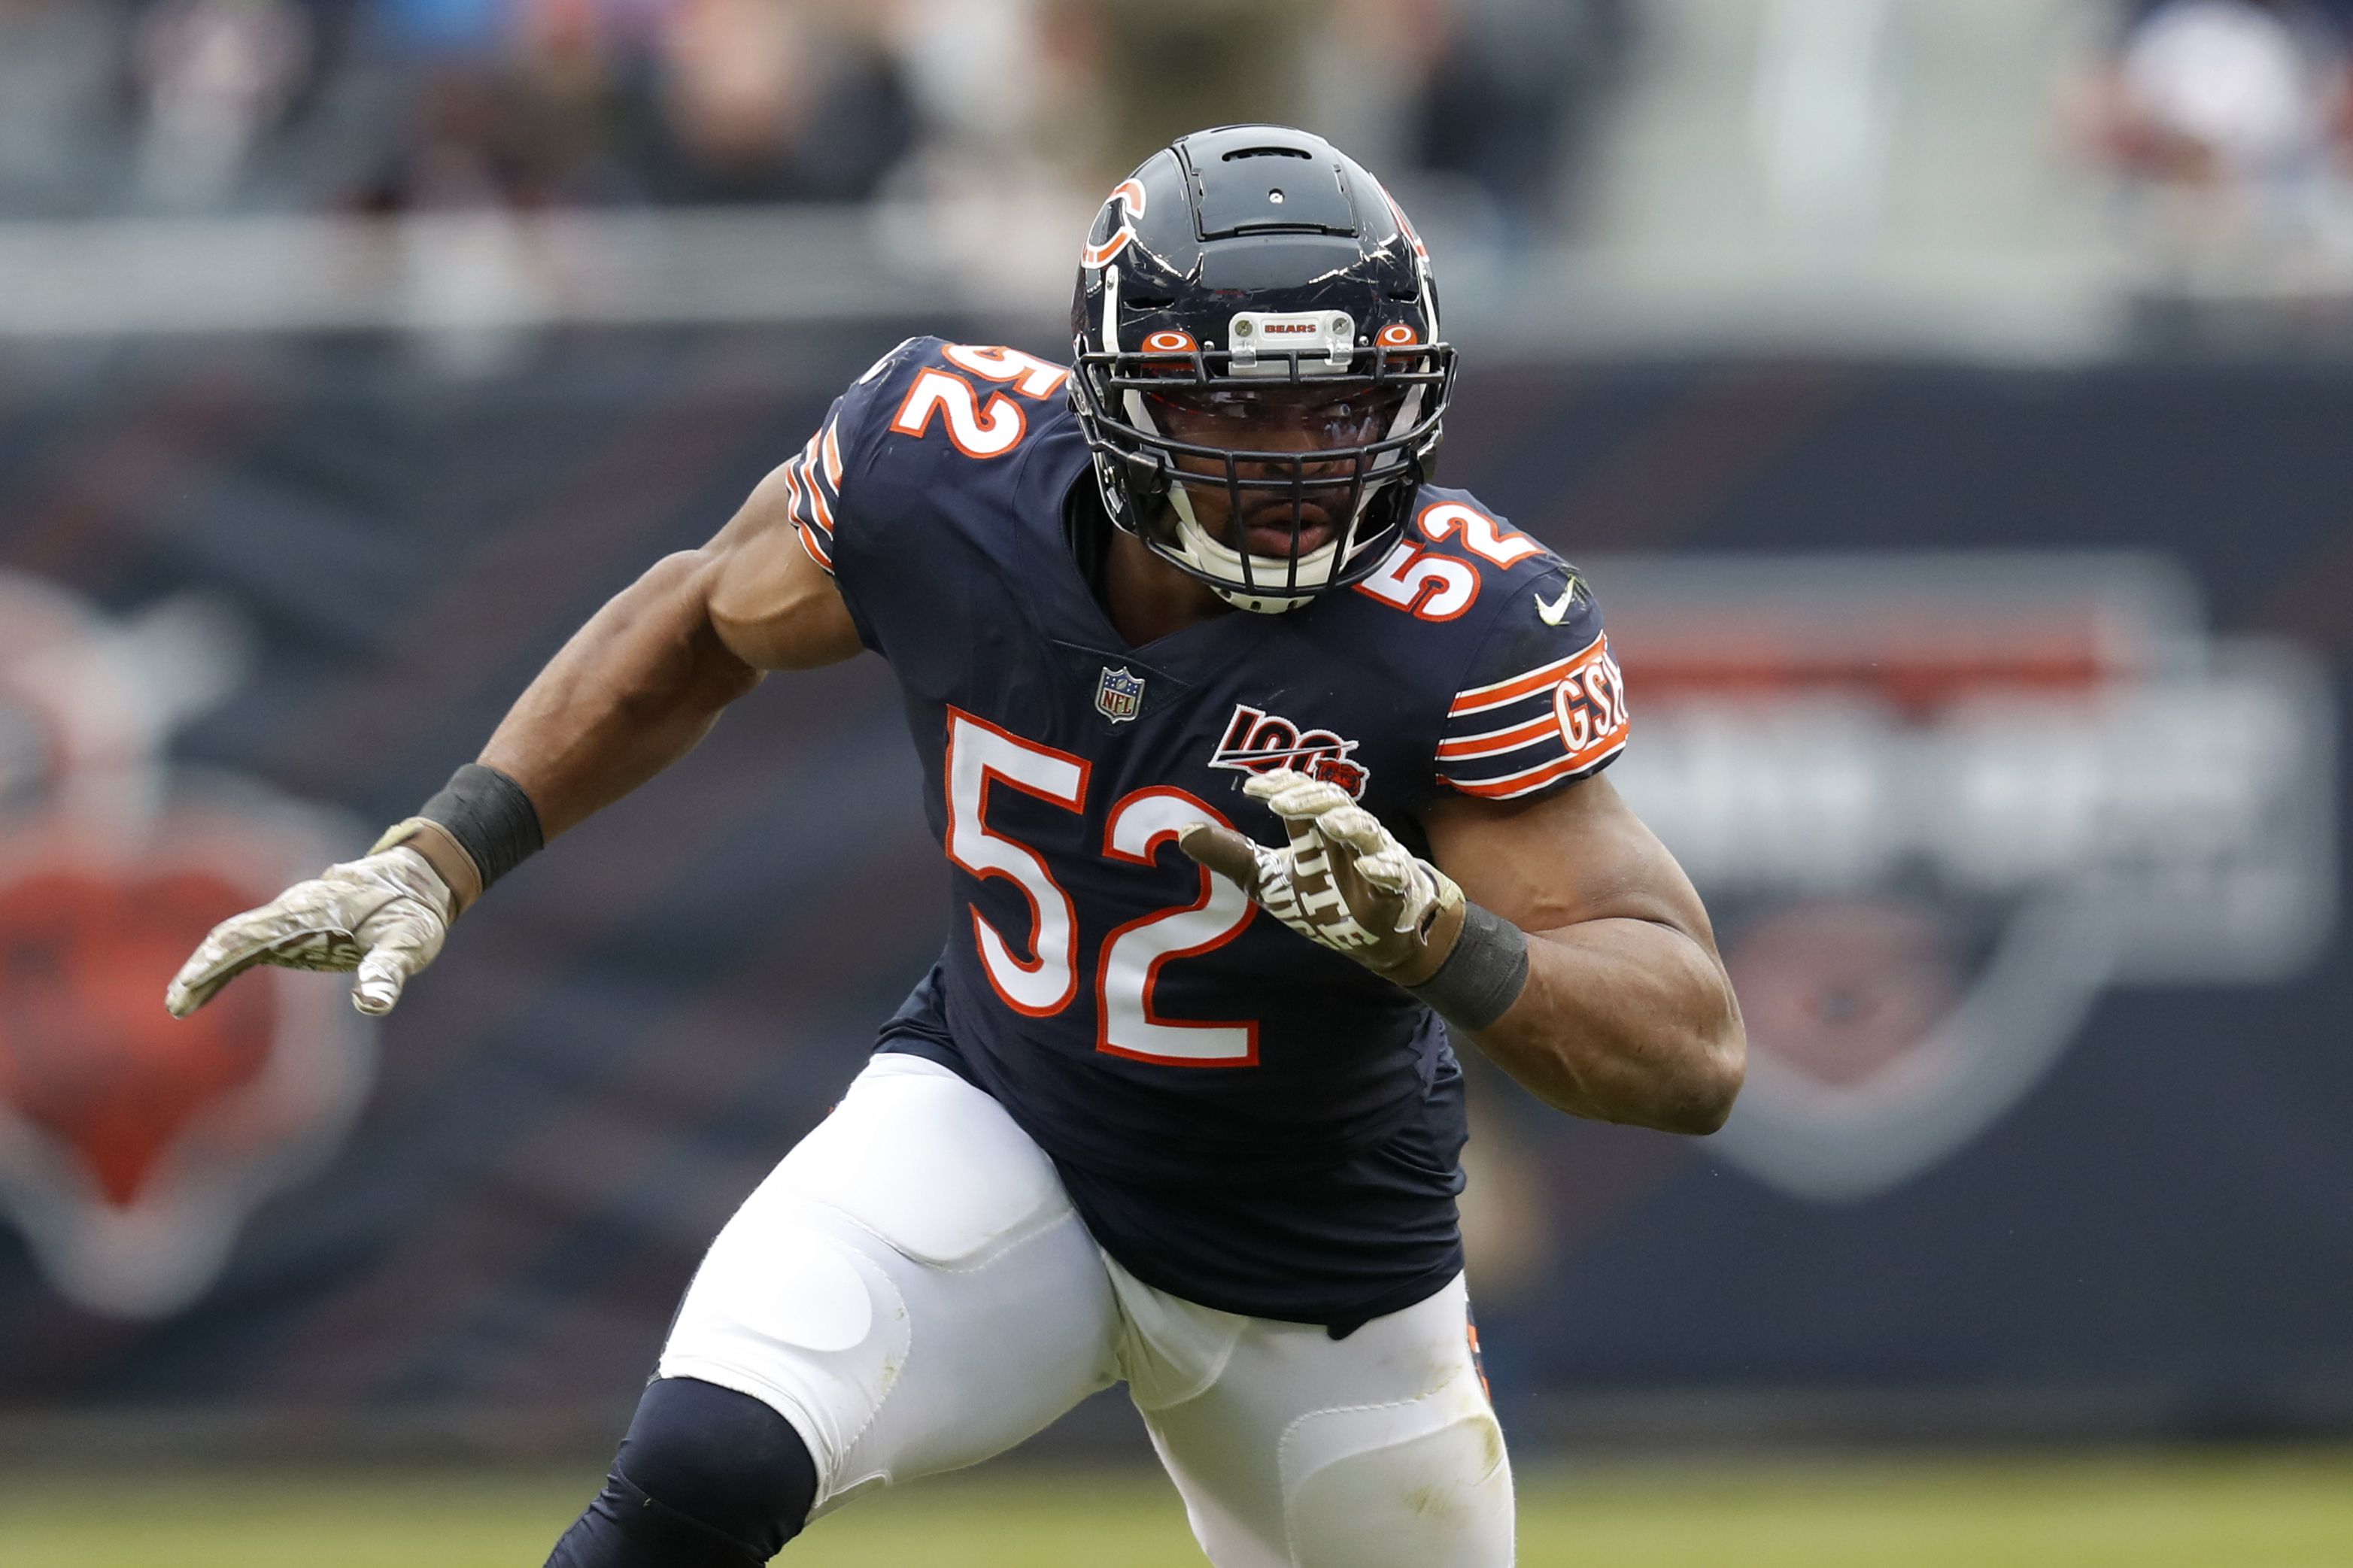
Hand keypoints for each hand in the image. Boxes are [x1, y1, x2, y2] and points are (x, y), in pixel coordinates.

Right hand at [164, 845, 455, 1018]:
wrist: (419, 880)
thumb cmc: (414, 911)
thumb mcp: (411, 941)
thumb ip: (389, 970)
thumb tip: (370, 1004)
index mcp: (312, 909)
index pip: (252, 933)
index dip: (218, 960)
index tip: (190, 986)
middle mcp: (293, 909)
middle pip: (234, 935)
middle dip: (203, 968)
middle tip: (176, 1006)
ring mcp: (290, 917)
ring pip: (236, 939)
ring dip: (207, 969)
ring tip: (181, 1005)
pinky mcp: (294, 929)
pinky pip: (249, 946)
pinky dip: (225, 966)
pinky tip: (206, 992)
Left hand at [1178, 768, 1466, 983]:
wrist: (1370, 938)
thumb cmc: (1321, 899)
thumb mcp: (1266, 879)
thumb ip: (1230, 855)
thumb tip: (1183, 832)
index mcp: (1316, 827)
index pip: (1301, 793)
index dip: (1280, 785)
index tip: (1251, 789)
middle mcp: (1345, 835)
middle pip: (1333, 802)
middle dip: (1308, 799)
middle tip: (1279, 802)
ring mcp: (1373, 857)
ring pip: (1366, 830)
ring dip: (1348, 823)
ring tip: (1327, 824)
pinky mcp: (1393, 889)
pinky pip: (1392, 874)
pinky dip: (1383, 869)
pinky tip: (1368, 868)